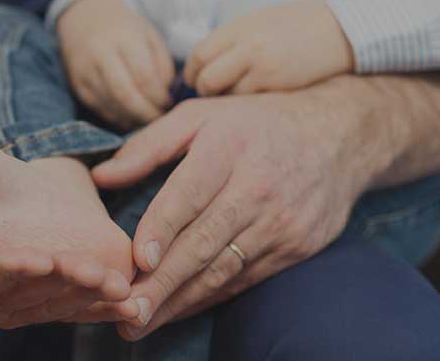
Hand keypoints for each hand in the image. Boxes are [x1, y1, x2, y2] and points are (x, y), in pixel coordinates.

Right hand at [0, 192, 140, 327]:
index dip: (1, 272)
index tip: (34, 260)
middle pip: (17, 294)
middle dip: (51, 284)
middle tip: (83, 268)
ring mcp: (6, 307)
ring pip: (49, 304)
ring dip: (83, 296)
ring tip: (115, 285)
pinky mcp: (36, 306)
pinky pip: (70, 310)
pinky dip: (99, 307)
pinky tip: (131, 302)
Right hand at [57, 0, 174, 129]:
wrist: (82, 17)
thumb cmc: (122, 27)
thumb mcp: (148, 34)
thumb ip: (162, 63)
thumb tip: (167, 95)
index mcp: (123, 38)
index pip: (144, 76)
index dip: (159, 96)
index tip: (169, 103)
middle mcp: (100, 55)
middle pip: (125, 95)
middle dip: (146, 113)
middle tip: (160, 118)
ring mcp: (85, 72)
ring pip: (112, 105)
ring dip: (133, 118)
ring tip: (148, 119)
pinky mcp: (78, 85)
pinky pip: (100, 109)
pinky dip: (118, 118)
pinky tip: (131, 117)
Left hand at [90, 94, 368, 339]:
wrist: (339, 135)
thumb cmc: (251, 123)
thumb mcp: (198, 116)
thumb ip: (147, 146)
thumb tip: (100, 176)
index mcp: (228, 148)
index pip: (190, 194)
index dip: (163, 228)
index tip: (139, 260)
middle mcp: (258, 188)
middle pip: (204, 243)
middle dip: (163, 283)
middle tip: (126, 310)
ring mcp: (282, 222)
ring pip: (223, 270)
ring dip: (180, 301)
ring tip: (141, 323)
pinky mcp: (297, 246)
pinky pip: (245, 279)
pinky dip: (208, 298)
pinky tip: (177, 311)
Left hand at [183, 1, 354, 95]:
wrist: (342, 30)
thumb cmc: (298, 25)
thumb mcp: (258, 21)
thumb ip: (231, 41)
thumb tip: (203, 64)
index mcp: (240, 27)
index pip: (199, 55)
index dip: (191, 71)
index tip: (194, 78)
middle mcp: (248, 47)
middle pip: (207, 78)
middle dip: (203, 89)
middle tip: (208, 93)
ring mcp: (264, 68)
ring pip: (227, 95)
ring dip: (225, 99)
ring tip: (234, 95)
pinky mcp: (279, 86)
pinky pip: (249, 102)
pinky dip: (246, 104)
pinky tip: (254, 99)